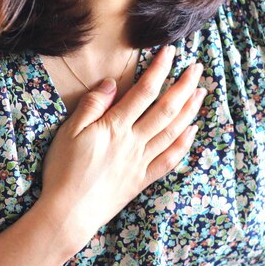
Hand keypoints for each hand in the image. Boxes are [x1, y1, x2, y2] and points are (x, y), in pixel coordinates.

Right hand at [35, 45, 205, 252]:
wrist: (69, 213)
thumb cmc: (63, 171)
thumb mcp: (69, 133)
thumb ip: (91, 106)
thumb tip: (111, 83)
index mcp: (115, 128)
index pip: (144, 92)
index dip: (159, 69)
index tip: (170, 52)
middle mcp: (134, 143)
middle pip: (166, 109)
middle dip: (184, 86)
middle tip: (197, 68)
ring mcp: (141, 162)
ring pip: (173, 132)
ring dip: (190, 110)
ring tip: (201, 92)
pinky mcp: (142, 180)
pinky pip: (169, 160)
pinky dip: (183, 144)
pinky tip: (191, 132)